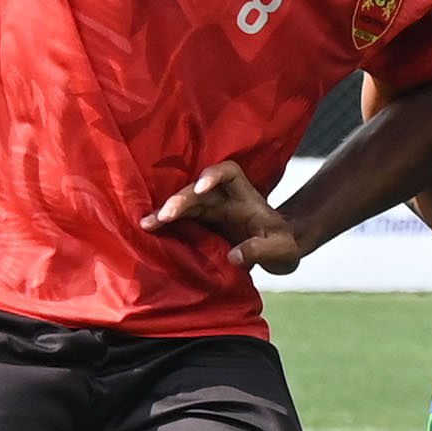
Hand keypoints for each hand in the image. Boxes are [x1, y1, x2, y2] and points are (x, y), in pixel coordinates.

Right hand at [141, 161, 300, 271]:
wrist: (278, 249)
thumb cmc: (283, 245)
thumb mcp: (281, 251)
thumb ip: (261, 250)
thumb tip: (233, 257)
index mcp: (245, 196)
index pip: (229, 173)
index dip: (214, 175)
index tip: (201, 187)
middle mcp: (225, 198)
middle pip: (199, 191)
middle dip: (182, 200)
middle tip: (166, 215)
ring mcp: (212, 210)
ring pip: (186, 204)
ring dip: (167, 211)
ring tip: (148, 223)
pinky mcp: (202, 224)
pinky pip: (181, 219)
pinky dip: (166, 223)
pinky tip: (148, 228)